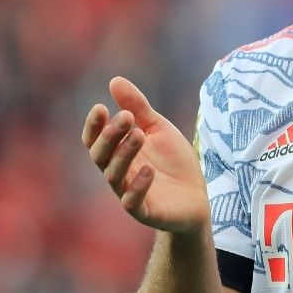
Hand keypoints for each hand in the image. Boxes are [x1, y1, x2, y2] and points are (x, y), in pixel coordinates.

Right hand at [82, 76, 209, 232]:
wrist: (198, 196)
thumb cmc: (173, 161)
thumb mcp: (158, 128)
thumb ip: (138, 107)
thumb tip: (115, 80)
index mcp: (117, 152)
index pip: (95, 140)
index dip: (94, 126)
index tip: (100, 107)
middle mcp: (118, 173)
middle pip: (101, 155)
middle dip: (110, 136)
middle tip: (126, 118)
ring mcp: (129, 193)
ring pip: (114, 176)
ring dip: (124, 155)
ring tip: (139, 135)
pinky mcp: (145, 212)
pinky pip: (133, 203)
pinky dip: (138, 187)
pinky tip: (149, 170)